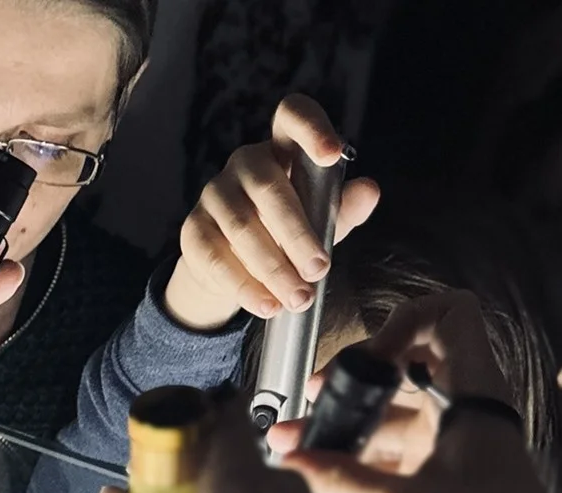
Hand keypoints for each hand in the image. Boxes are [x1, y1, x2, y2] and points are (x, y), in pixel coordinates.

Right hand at [166, 95, 380, 329]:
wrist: (237, 265)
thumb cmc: (288, 232)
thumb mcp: (323, 219)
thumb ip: (345, 207)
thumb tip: (369, 191)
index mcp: (282, 147)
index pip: (292, 116)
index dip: (311, 128)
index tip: (331, 155)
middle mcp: (245, 162)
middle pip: (269, 189)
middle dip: (297, 235)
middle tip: (319, 271)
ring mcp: (214, 194)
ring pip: (242, 228)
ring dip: (273, 268)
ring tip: (298, 298)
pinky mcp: (192, 229)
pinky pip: (215, 257)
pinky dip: (244, 286)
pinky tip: (267, 305)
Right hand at [276, 292, 561, 492]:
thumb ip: (340, 480)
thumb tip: (291, 460)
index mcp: (472, 394)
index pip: (448, 315)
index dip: (403, 323)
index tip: (367, 361)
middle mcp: (463, 409)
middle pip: (403, 367)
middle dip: (354, 382)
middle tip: (317, 403)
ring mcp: (451, 443)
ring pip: (391, 416)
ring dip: (347, 428)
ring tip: (300, 450)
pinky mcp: (441, 477)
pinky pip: (392, 456)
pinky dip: (359, 462)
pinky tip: (322, 482)